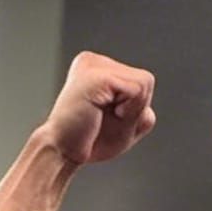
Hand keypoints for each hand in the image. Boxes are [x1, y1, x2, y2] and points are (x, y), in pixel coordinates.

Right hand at [41, 51, 156, 164]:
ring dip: (131, 110)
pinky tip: (102, 113)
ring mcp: (95, 64)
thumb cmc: (90, 141)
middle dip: (135, 109)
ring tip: (102, 115)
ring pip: (145, 83)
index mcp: (100, 68)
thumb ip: (142, 110)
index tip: (107, 118)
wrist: (63, 150)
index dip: (135, 109)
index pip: (143, 82)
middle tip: (104, 119)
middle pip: (146, 80)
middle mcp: (96, 60)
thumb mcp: (126, 126)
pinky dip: (128, 110)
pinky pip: (137, 90)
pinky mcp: (97, 75)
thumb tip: (148, 89)